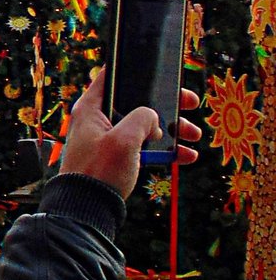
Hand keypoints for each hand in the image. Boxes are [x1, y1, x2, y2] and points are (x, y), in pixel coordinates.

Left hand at [59, 69, 200, 197]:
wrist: (87, 209)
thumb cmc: (98, 171)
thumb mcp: (124, 140)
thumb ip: (142, 119)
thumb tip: (153, 116)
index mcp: (91, 108)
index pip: (112, 77)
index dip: (136, 70)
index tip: (162, 70)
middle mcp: (98, 120)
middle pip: (136, 101)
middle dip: (166, 104)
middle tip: (191, 103)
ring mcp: (109, 139)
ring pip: (145, 125)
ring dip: (172, 129)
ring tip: (193, 135)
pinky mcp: (118, 157)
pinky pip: (145, 147)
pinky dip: (165, 150)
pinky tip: (187, 155)